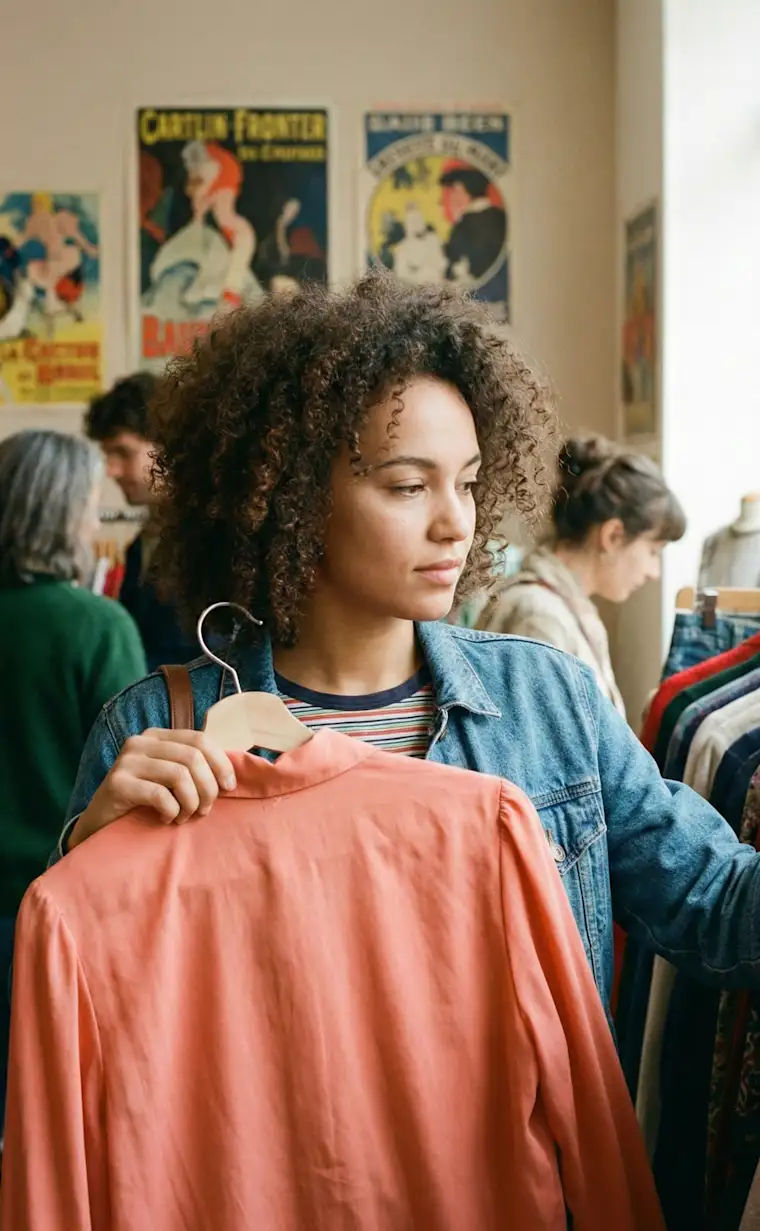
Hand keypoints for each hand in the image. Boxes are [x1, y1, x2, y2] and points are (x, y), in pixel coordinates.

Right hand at [69, 729, 236, 848]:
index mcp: (157, 736)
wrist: (100, 824)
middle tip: (204, 810)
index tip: (229, 788)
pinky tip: (166, 819)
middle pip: (193, 757)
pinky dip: (171, 811)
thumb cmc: (143, 803)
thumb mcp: (170, 780)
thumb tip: (233, 773)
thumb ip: (194, 769)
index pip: (200, 739)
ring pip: (179, 775)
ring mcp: (126, 760)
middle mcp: (140, 742)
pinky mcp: (117, 783)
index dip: (221, 763)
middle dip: (208, 787)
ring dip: (191, 802)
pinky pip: (160, 795)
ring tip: (185, 816)